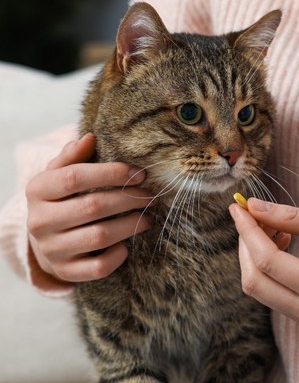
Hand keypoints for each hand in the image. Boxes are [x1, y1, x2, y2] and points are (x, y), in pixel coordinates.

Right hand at [25, 133, 153, 281]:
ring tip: (147, 217)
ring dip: (131, 224)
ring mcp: (52, 249)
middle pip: (93, 206)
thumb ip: (74, 156)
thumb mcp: (60, 174)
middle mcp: (39, 221)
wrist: (46, 240)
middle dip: (129, 199)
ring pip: (100, 236)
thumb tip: (89, 137)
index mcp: (37, 190)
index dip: (112, 173)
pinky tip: (127, 244)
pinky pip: (98, 267)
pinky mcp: (65, 272)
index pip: (75, 177)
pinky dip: (118, 255)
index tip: (140, 174)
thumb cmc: (62, 199)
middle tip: (150, 195)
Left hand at [229, 199, 298, 328]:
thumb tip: (254, 208)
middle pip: (255, 281)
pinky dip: (268, 266)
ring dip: (256, 255)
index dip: (248, 231)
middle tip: (253, 214)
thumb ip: (294, 218)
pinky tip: (283, 241)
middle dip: (247, 244)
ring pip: (260, 288)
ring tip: (276, 225)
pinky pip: (273, 292)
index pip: (268, 262)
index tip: (238, 206)